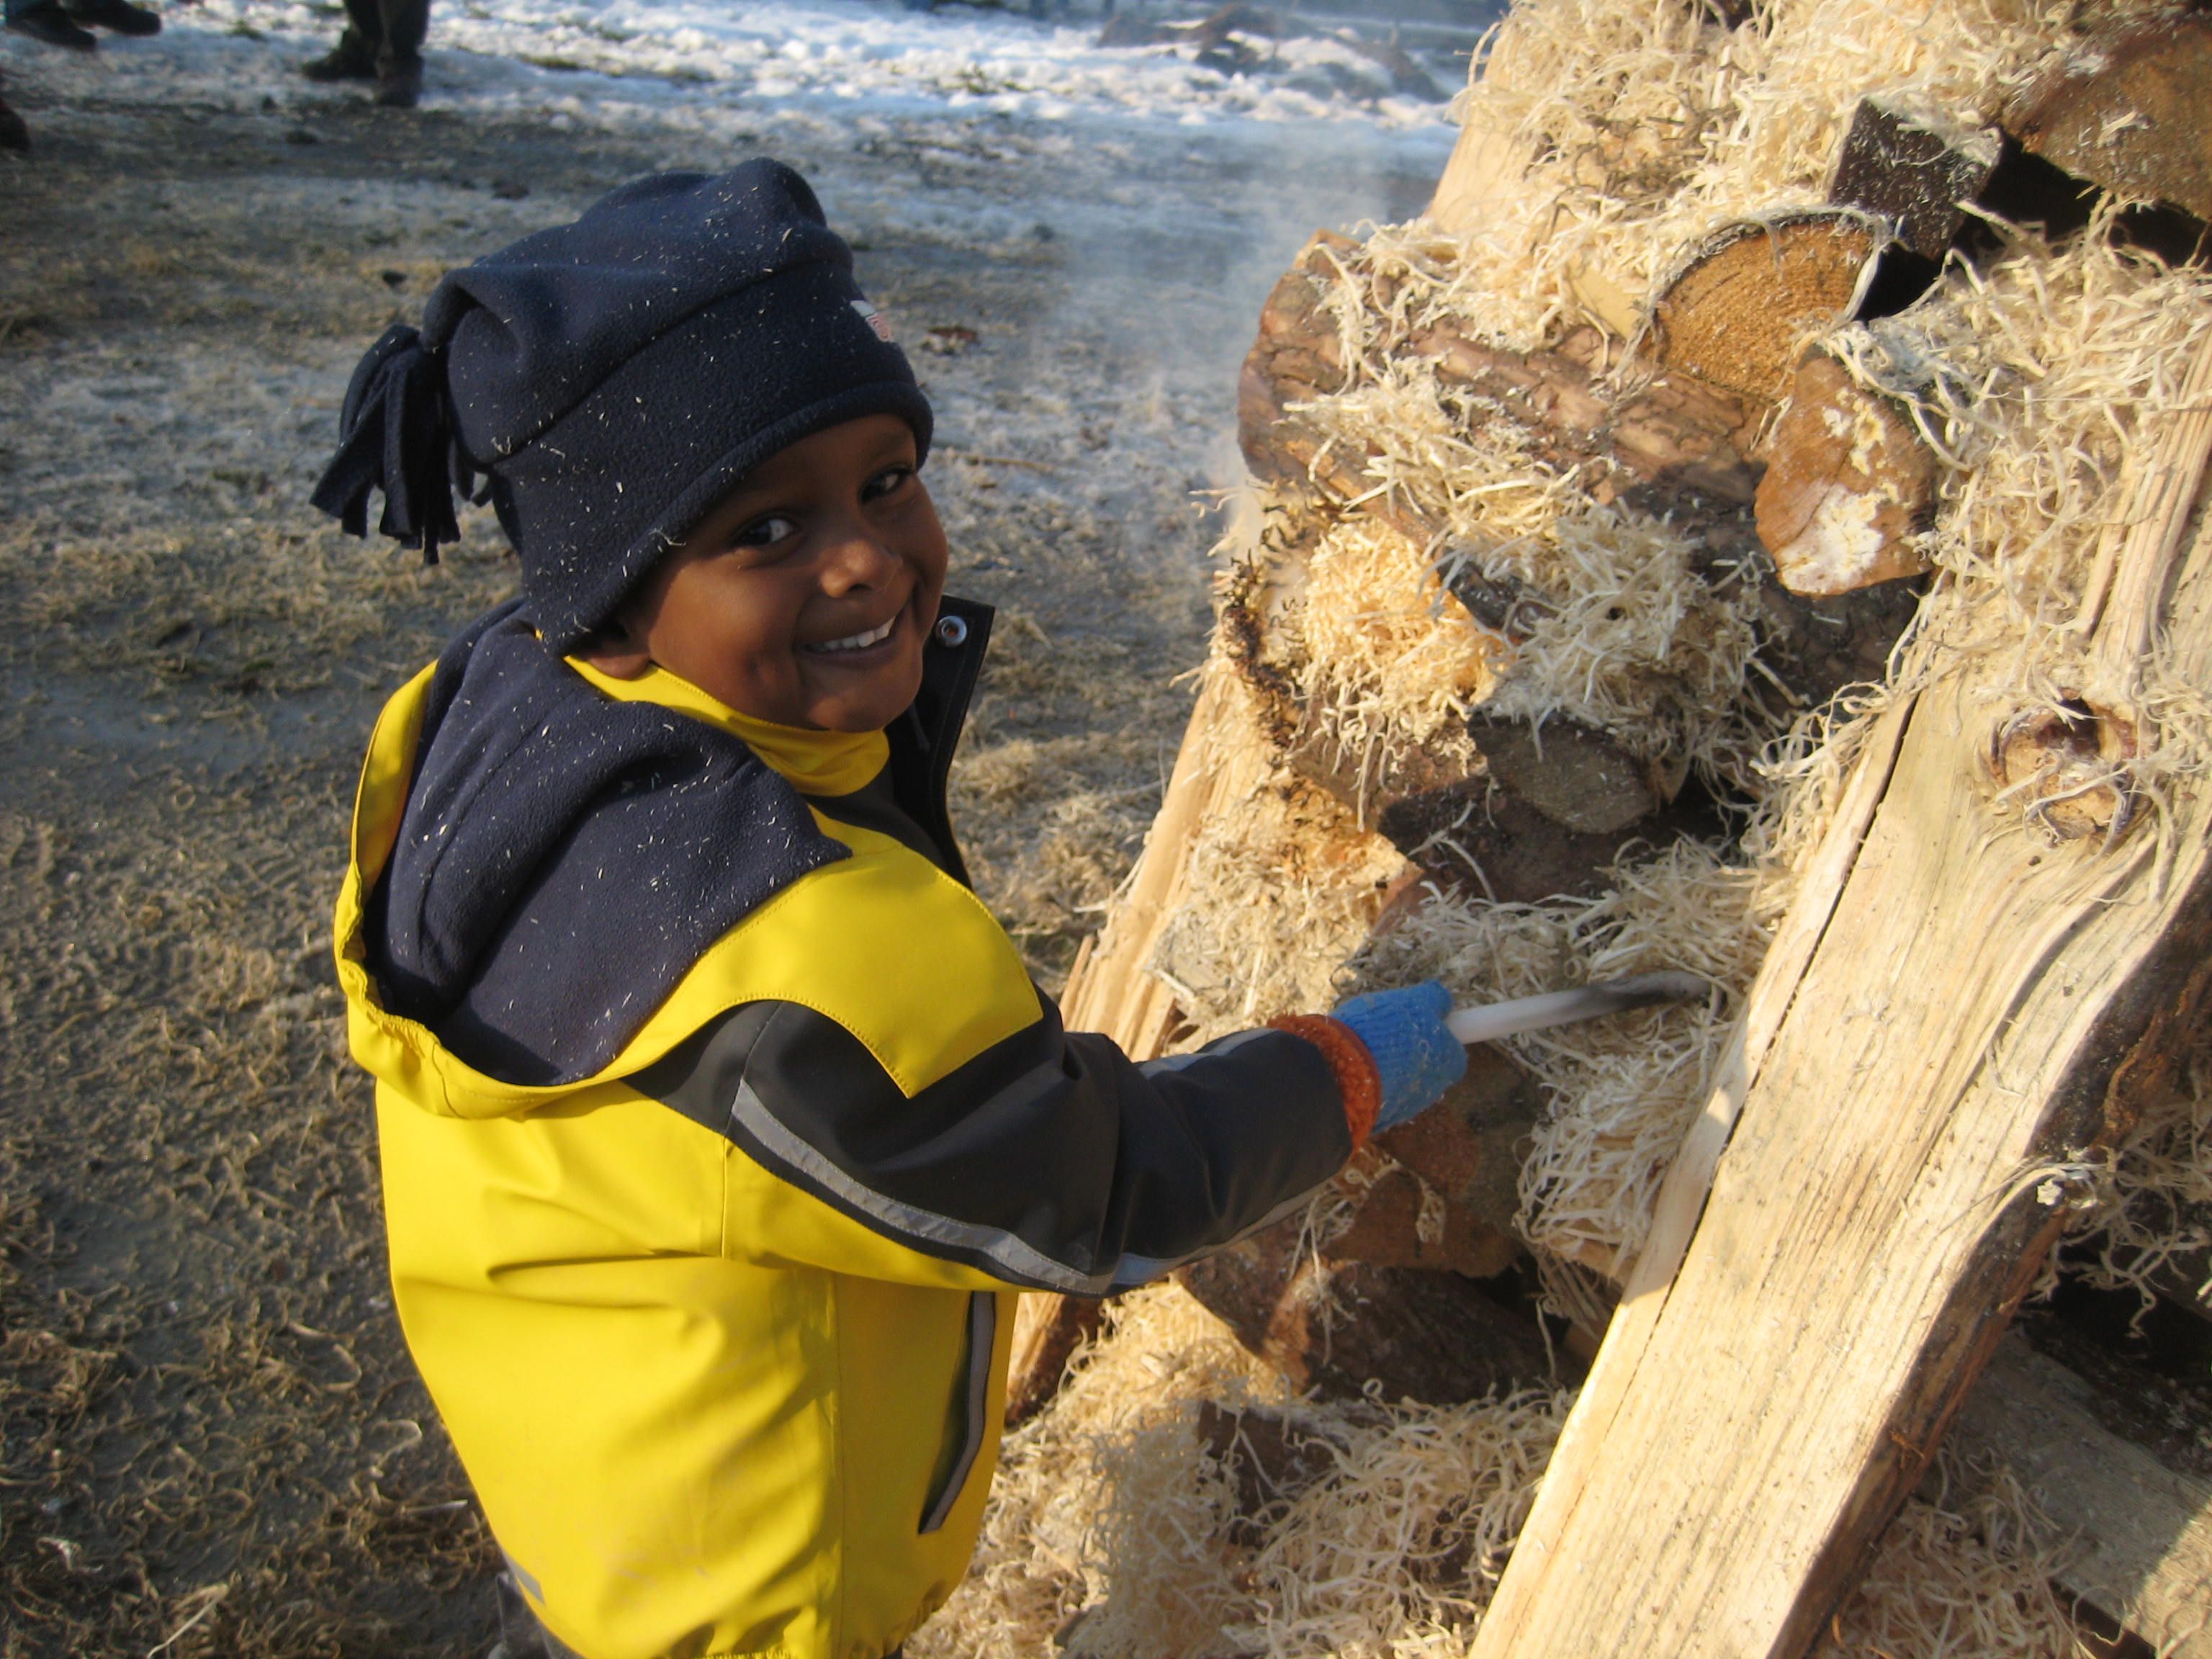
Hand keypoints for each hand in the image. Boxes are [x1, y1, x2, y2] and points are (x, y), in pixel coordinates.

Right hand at [1330, 981, 1466, 1131]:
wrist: (1343, 1072)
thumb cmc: (1384, 1032)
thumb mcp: (1412, 1001)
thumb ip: (1433, 998)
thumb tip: (1443, 997)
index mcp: (1450, 1061)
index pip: (1454, 1053)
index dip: (1438, 1038)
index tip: (1418, 1026)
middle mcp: (1435, 1089)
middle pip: (1428, 1068)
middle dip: (1411, 1053)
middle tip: (1388, 1034)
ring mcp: (1408, 1107)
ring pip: (1402, 1083)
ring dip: (1389, 1069)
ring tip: (1365, 1049)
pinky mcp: (1382, 1118)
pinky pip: (1380, 1095)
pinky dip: (1371, 1083)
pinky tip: (1355, 1067)